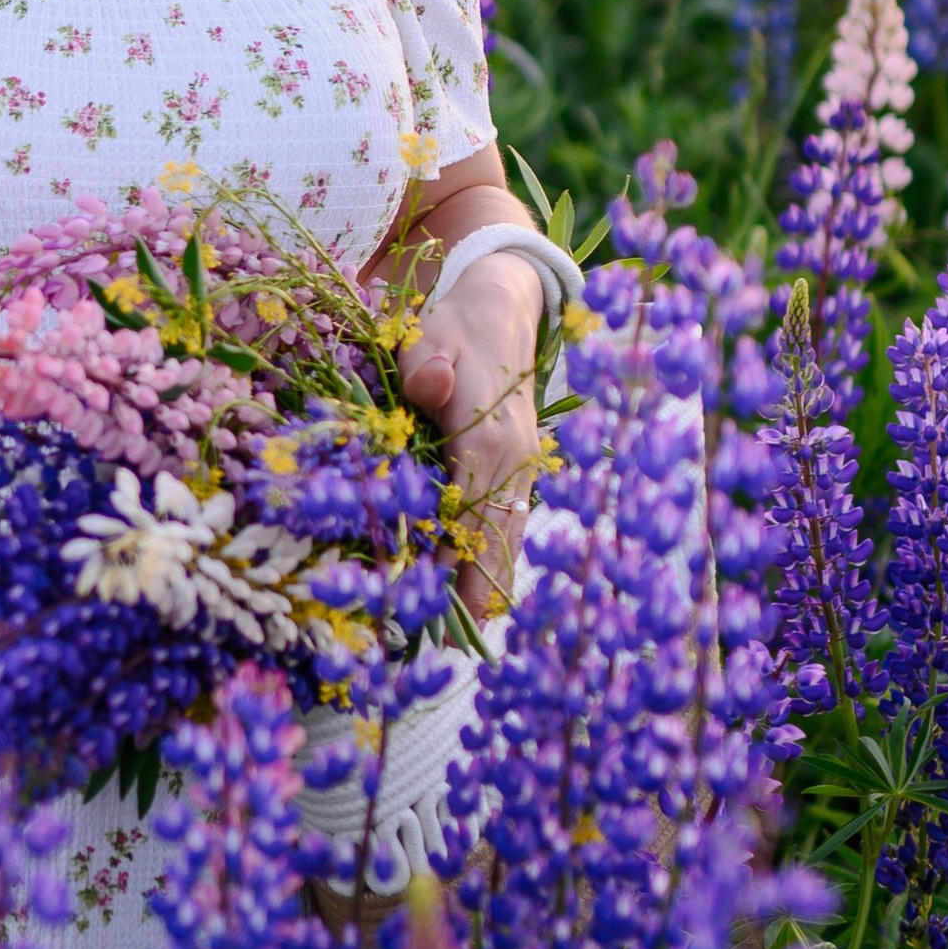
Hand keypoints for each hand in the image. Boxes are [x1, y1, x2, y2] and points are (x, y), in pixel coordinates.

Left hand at [400, 250, 542, 622]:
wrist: (501, 304)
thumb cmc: (454, 326)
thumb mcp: (431, 336)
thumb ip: (425, 369)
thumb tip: (432, 385)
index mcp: (491, 440)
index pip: (472, 519)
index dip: (453, 566)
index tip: (434, 611)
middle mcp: (514, 462)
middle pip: (497, 542)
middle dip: (473, 592)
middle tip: (446, 644)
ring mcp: (522, 467)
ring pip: (508, 537)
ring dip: (487, 582)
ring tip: (462, 633)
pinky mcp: (518, 468)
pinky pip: (508, 522)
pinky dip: (494, 557)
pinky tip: (478, 590)